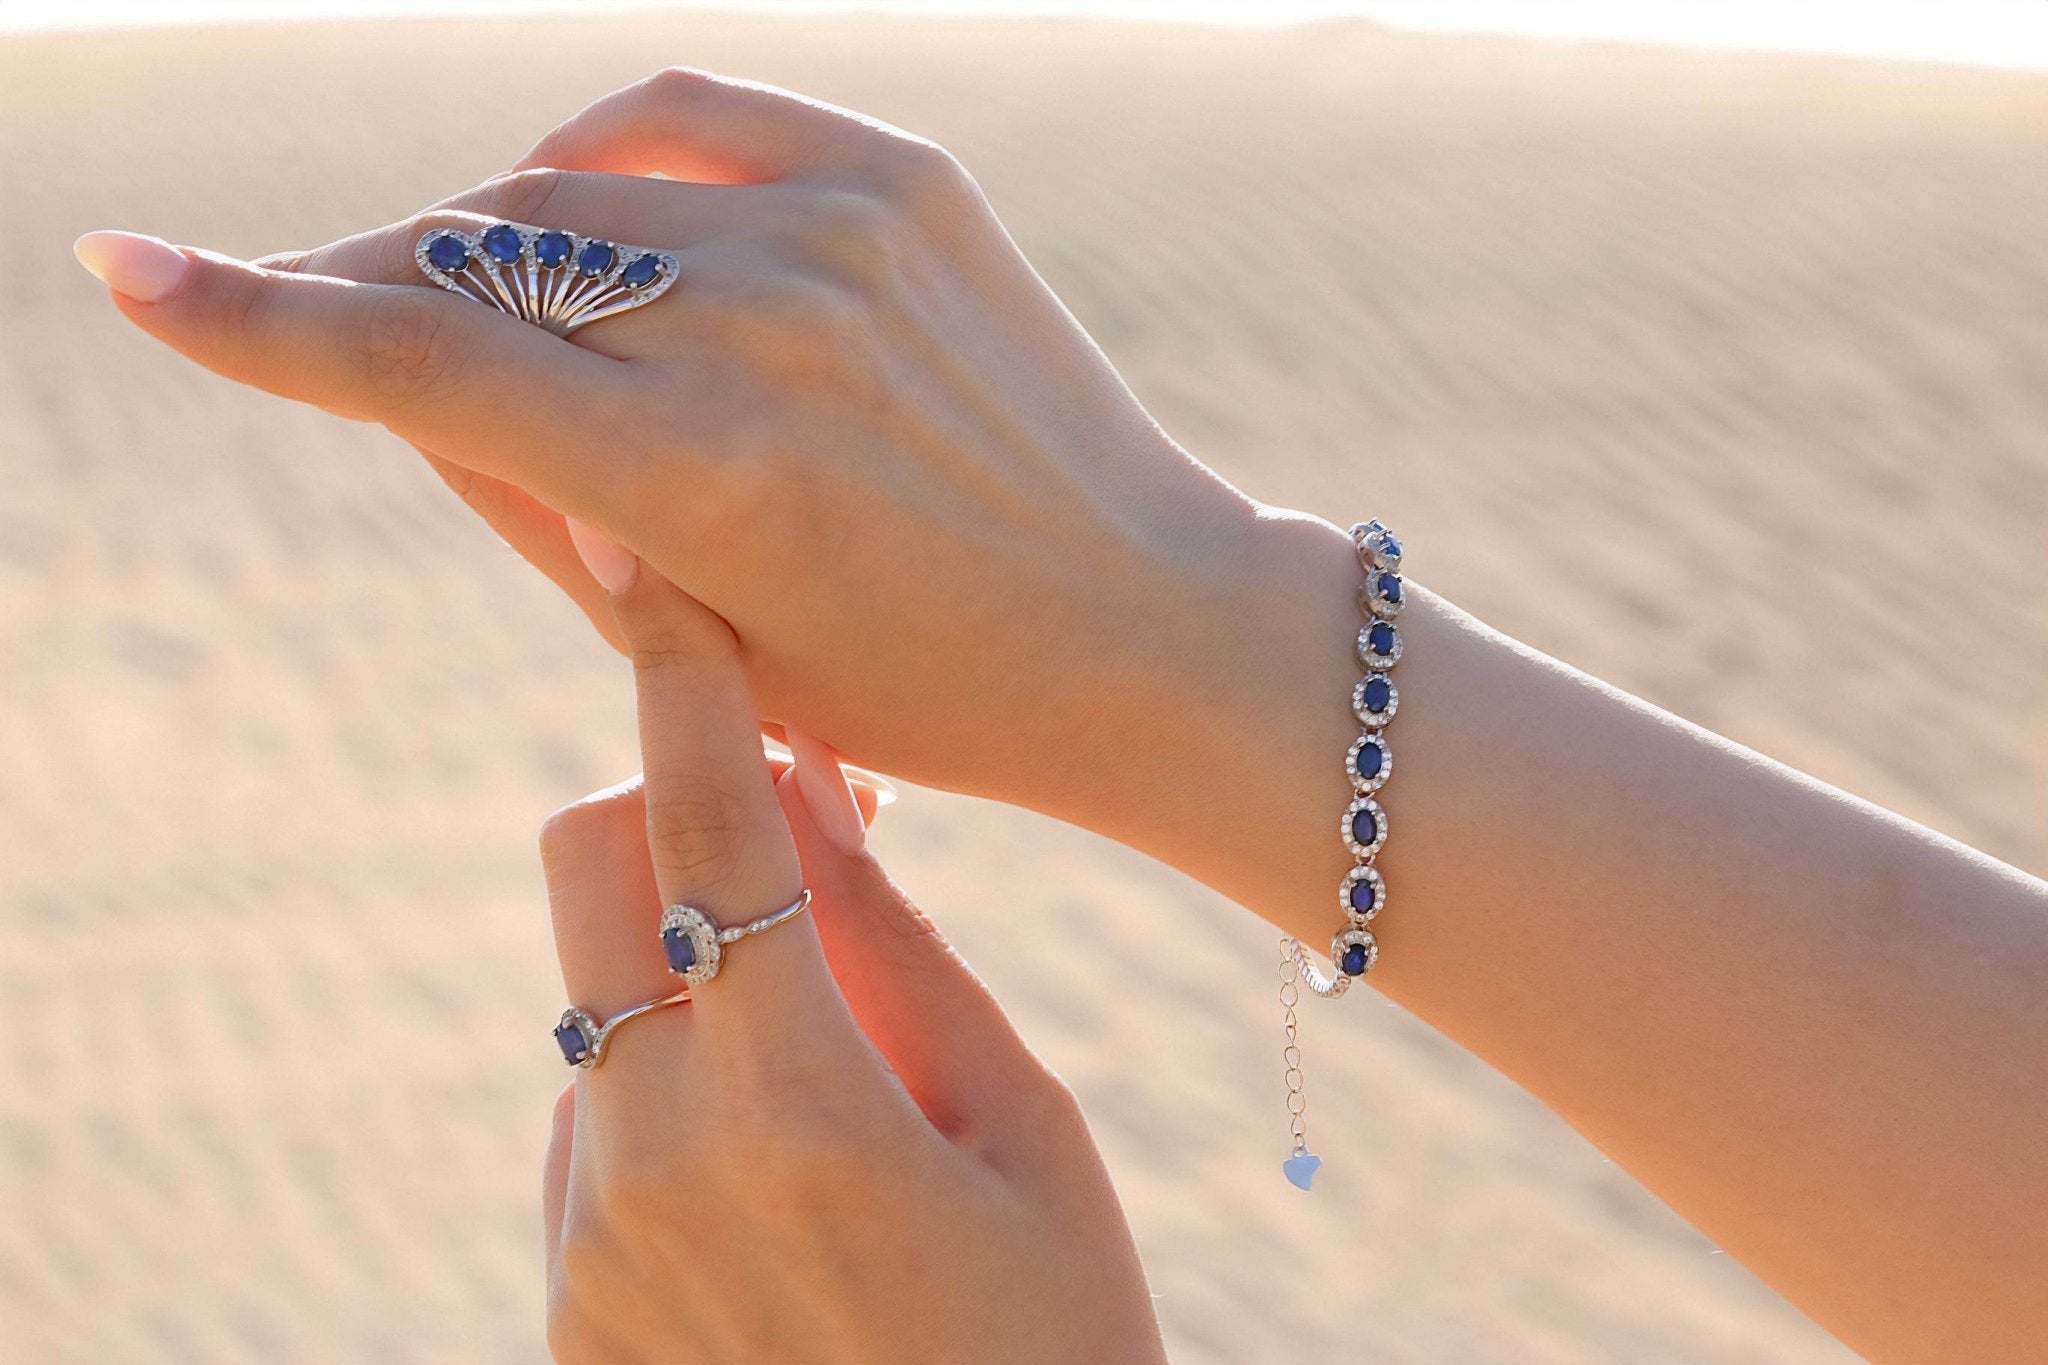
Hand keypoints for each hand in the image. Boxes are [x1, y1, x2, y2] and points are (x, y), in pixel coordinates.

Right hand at [79, 67, 1285, 827]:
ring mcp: (841, 229)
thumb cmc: (924, 685)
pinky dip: (598, 150)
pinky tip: (570, 195)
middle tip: (326, 323)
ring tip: (479, 305)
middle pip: (473, 260)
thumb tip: (398, 364)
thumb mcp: (700, 642)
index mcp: (708, 475)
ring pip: (562, 187)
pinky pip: (681, 111)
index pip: (418, 361)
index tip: (129, 273)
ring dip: (483, 240)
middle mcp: (765, 323)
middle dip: (373, 296)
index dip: (254, 321)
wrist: (1141, 624)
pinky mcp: (901, 176)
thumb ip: (533, 504)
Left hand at [534, 545, 1163, 1362]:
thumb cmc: (1059, 1353)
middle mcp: (652, 1157)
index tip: (648, 569)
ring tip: (842, 1076)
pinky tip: (793, 1178)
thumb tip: (822, 803)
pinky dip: (675, 1084)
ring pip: (598, 999)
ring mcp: (592, 1239)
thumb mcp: (1032, 1146)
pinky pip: (598, 1118)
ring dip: (694, 972)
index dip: (679, 678)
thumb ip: (913, 961)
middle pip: (584, 871)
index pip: (704, 827)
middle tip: (804, 850)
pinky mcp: (571, 1301)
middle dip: (667, 813)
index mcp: (795, 1104)